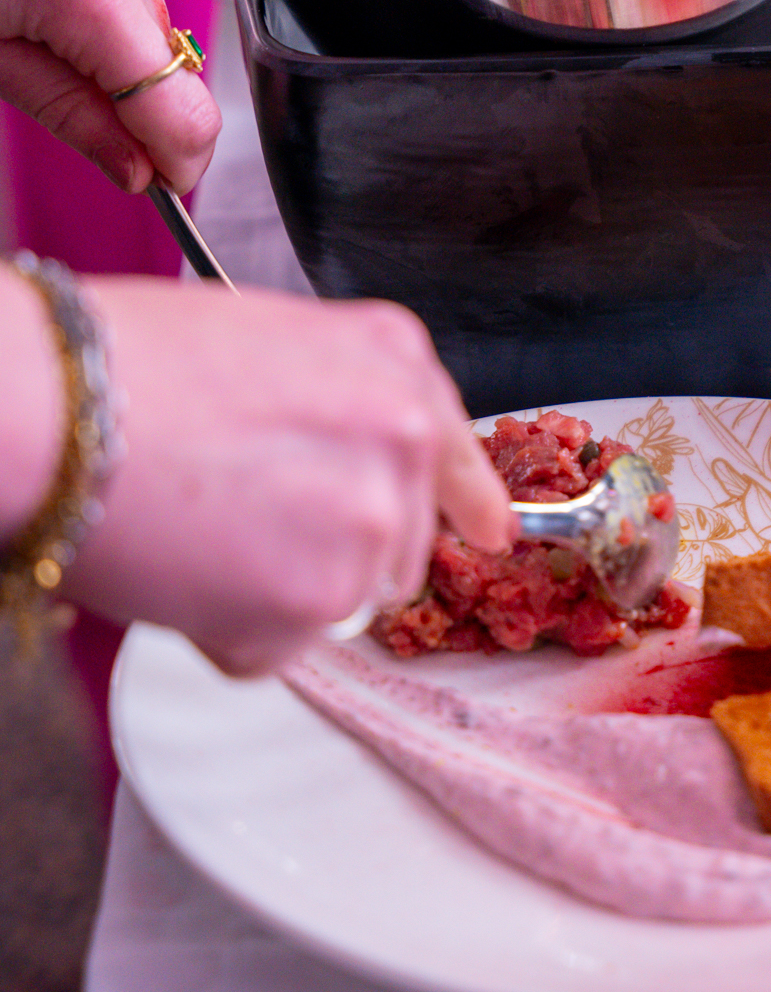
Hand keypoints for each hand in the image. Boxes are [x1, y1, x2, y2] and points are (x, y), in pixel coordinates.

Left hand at [0, 0, 219, 195]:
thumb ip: (71, 117)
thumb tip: (134, 166)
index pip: (182, 106)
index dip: (177, 158)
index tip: (162, 180)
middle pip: (162, 57)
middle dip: (121, 90)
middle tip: (45, 80)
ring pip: (144, 13)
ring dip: (105, 36)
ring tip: (25, 10)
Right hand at [63, 282, 514, 674]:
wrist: (58, 407)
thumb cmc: (128, 363)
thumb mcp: (267, 343)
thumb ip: (335, 404)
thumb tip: (344, 461)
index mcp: (393, 361)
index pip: (456, 449)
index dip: (468, 499)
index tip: (490, 533)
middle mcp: (403, 439)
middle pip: (397, 542)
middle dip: (329, 549)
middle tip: (235, 513)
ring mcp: (370, 522)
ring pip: (339, 601)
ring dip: (277, 592)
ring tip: (199, 531)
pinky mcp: (320, 600)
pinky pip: (279, 648)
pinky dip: (228, 631)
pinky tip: (182, 569)